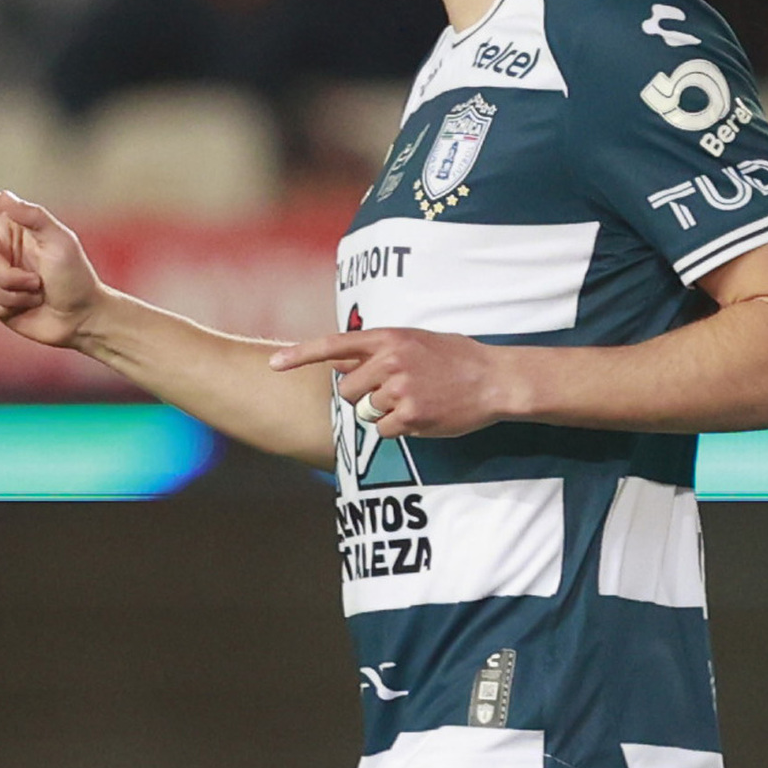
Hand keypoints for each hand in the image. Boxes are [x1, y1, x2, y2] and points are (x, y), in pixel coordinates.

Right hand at [0, 169, 102, 348]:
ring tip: (35, 295)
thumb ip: (34, 217)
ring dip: (10, 295)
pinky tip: (21, 309)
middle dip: (6, 275)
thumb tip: (4, 195)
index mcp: (12, 224)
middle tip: (36, 283)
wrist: (78, 317)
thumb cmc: (76, 276)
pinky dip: (1, 308)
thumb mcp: (62, 241)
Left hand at [268, 328, 522, 438]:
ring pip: (365, 412)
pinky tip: (422, 416)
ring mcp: (398, 389)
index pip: (334, 345)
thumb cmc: (456, 358)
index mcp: (388, 338)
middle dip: (362, 397)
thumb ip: (378, 349)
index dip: (300, 355)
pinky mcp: (409, 416)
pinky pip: (383, 430)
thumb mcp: (415, 340)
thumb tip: (340, 361)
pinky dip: (398, 429)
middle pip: (347, 390)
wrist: (494, 379)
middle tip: (392, 394)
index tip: (273, 364)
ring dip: (383, 413)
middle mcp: (389, 361)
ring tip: (415, 401)